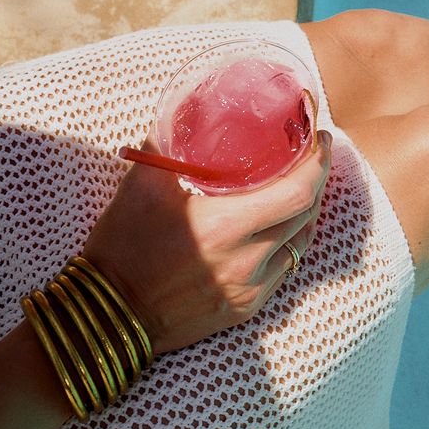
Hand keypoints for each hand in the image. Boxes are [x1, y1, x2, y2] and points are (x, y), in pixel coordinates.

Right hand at [81, 131, 332, 352]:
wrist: (108, 316)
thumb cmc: (122, 247)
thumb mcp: (141, 186)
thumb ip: (166, 146)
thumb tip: (184, 112)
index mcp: (224, 226)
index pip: (298, 191)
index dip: (317, 162)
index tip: (320, 136)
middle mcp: (246, 260)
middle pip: (307, 214)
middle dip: (317, 179)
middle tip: (313, 153)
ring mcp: (250, 288)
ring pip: (301, 243)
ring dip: (307, 210)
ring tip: (302, 184)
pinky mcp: (246, 308)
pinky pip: (284, 269)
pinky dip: (289, 241)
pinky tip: (282, 224)